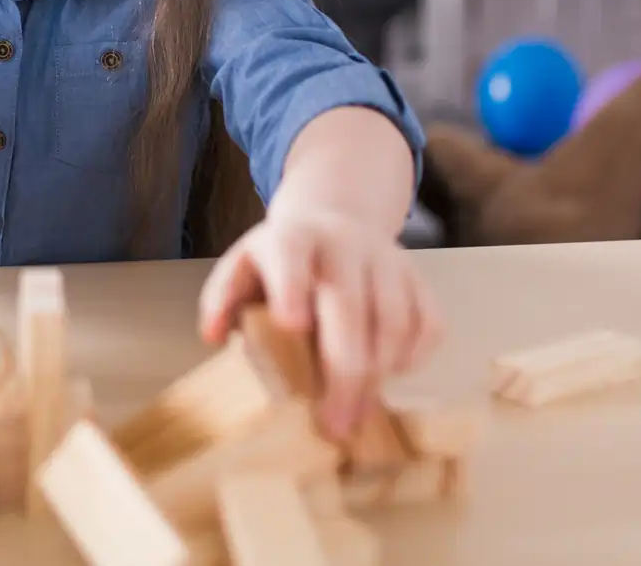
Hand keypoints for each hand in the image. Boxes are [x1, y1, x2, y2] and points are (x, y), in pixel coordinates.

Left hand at [197, 205, 443, 438]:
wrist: (336, 219)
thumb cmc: (282, 261)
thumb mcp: (244, 266)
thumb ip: (224, 298)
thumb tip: (213, 336)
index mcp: (293, 237)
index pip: (291, 256)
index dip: (291, 287)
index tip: (291, 325)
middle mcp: (344, 243)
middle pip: (350, 305)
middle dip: (344, 370)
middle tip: (334, 423)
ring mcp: (387, 259)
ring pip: (393, 319)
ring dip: (378, 374)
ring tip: (357, 414)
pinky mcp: (417, 278)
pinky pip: (428, 323)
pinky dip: (412, 358)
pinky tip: (389, 377)